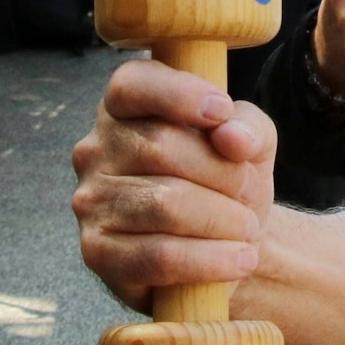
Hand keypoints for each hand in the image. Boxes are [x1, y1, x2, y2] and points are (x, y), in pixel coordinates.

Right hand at [72, 60, 275, 312]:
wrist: (226, 245)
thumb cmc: (231, 180)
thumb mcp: (253, 143)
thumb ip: (249, 128)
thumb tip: (232, 137)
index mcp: (126, 108)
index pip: (131, 85)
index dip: (178, 94)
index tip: (222, 110)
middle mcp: (96, 150)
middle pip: (161, 146)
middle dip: (224, 172)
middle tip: (250, 192)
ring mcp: (90, 201)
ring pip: (165, 203)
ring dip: (224, 219)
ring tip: (248, 228)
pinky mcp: (98, 252)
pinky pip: (158, 256)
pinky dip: (210, 259)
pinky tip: (240, 259)